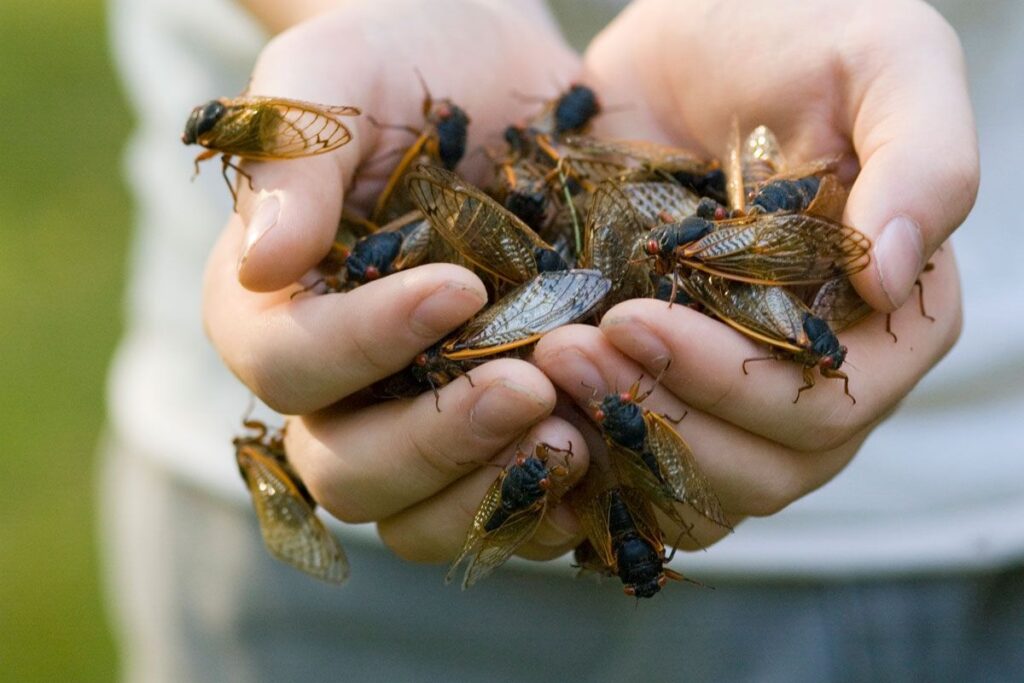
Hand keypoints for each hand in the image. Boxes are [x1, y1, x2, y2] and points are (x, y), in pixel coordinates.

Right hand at [204, 0, 591, 563]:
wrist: (511, 90)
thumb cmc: (411, 66)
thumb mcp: (339, 75)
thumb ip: (290, 156)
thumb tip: (261, 263)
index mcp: (277, 307)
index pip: (286, 364)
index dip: (361, 345)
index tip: (457, 287)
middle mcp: (337, 387)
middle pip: (347, 469)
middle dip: (435, 438)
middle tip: (531, 384)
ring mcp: (416, 422)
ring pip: (417, 517)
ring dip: (490, 490)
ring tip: (575, 434)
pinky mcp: (493, 440)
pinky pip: (502, 516)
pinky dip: (548, 506)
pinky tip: (603, 454)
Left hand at [533, 0, 974, 546]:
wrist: (683, 38)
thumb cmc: (792, 31)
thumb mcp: (882, 57)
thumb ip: (923, 159)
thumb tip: (892, 276)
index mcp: (891, 320)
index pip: (828, 406)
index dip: (732, 383)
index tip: (635, 319)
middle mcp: (819, 373)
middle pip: (762, 468)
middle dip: (660, 416)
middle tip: (564, 351)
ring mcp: (738, 391)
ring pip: (698, 488)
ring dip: (616, 443)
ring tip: (541, 364)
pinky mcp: (667, 386)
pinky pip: (638, 473)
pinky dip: (587, 460)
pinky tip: (529, 410)